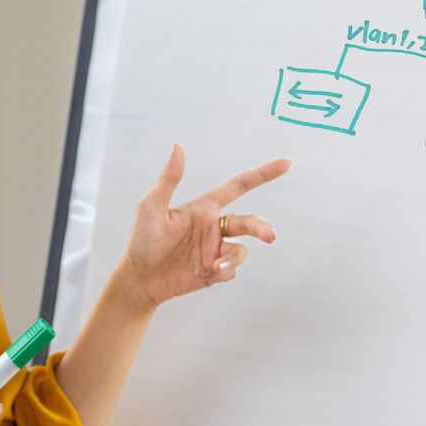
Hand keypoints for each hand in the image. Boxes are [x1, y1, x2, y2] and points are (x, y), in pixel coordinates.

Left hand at [117, 145, 290, 309]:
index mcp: (203, 207)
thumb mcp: (152, 207)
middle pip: (249, 222)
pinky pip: (229, 270)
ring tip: (213, 267)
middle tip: (270, 236)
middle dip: (261, 228)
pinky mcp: (214, 271)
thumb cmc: (142, 240)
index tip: (285, 164)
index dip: (262, 174)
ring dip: (230, 259)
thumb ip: (169, 179)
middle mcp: (213, 227)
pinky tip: (198, 275)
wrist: (140, 279)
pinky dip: (218, 272)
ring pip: (240, 251)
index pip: (238, 186)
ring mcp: (215, 249)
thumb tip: (177, 147)